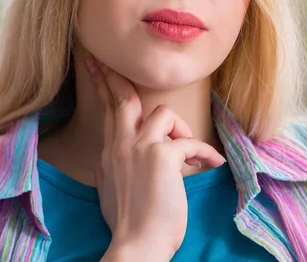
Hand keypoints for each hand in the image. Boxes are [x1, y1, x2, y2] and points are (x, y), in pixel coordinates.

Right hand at [85, 57, 225, 260]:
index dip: (104, 84)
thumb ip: (116, 162)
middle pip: (124, 97)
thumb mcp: (112, 186)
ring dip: (181, 129)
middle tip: (110, 63)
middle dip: (119, 76)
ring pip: (163, 113)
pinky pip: (190, 143)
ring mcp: (142, 148)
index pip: (109, 109)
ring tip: (188, 152)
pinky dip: (204, 153)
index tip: (96, 64)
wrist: (137, 244)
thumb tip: (121, 153)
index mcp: (112, 151)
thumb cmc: (128, 221)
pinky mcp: (164, 157)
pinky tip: (211, 164)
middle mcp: (123, 144)